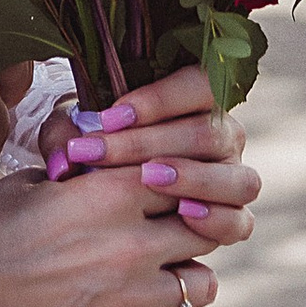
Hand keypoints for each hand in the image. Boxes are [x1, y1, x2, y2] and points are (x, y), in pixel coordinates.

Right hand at [0, 135, 260, 306]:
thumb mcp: (36, 180)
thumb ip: (88, 171)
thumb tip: (113, 158)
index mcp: (110, 190)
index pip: (182, 175)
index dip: (175, 182)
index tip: (161, 191)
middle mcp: (131, 241)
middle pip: (203, 227)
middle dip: (189, 227)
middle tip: (166, 233)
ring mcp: (131, 296)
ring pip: (204, 283)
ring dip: (188, 277)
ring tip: (161, 276)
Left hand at [37, 66, 247, 250]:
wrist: (106, 208)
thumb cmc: (97, 158)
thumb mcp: (76, 139)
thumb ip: (66, 136)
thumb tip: (64, 158)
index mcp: (197, 103)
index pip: (199, 84)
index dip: (160, 98)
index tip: (109, 117)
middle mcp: (225, 138)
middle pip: (207, 133)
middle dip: (149, 142)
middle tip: (102, 154)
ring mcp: (234, 180)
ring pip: (237, 177)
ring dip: (193, 177)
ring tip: (149, 179)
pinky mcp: (232, 221)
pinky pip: (240, 222)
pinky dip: (218, 219)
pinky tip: (185, 215)